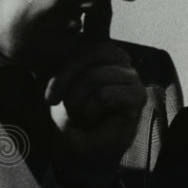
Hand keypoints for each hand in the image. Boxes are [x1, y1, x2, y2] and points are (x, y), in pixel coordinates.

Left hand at [44, 40, 144, 187]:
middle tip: (54, 102)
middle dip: (66, 78)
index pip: (82, 41)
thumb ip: (63, 61)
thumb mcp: (58, 84)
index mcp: (101, 51)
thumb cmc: (70, 116)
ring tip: (78, 112)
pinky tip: (91, 118)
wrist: (82, 151)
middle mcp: (120, 59)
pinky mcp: (138, 96)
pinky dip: (91, 109)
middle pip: (90, 51)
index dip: (63, 66)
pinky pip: (107, 94)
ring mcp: (132, 76)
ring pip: (96, 76)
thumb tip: (65, 35)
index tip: (49, 96)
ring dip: (78, 99)